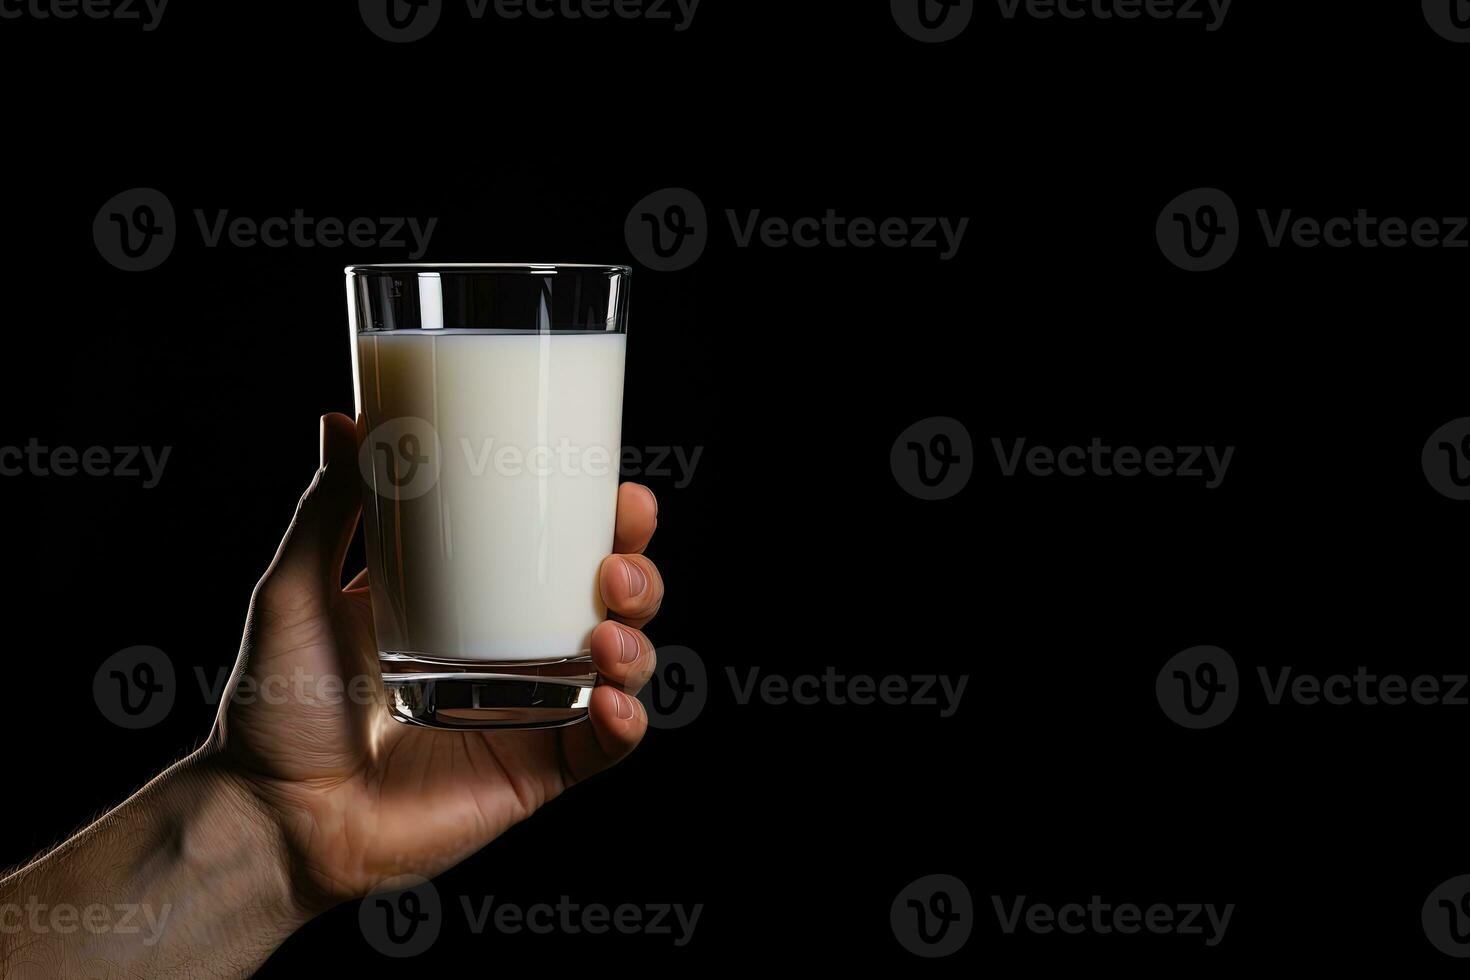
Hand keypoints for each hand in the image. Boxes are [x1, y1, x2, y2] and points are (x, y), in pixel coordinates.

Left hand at [207, 412, 663, 913]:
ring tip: (608, 631)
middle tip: (618, 559)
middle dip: (638, 572)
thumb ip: (327, 509)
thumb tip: (342, 418)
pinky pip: (603, 748)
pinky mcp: (534, 773)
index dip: (606, 520)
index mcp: (474, 600)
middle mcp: (515, 651)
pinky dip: (627, 724)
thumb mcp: (298, 589)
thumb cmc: (277, 701)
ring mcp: (531, 713)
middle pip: (610, 601)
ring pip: (623, 666)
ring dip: (639, 640)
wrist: (270, 810)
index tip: (618, 488)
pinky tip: (613, 701)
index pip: (560, 549)